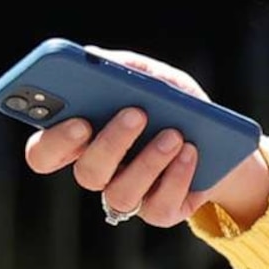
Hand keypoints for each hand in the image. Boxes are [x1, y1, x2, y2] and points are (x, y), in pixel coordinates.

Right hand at [20, 48, 268, 228]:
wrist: (224, 141)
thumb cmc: (177, 106)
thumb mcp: (160, 80)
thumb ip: (127, 69)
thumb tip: (95, 56)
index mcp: (84, 140)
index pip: (44, 152)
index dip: (55, 142)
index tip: (78, 121)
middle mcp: (100, 172)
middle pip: (86, 172)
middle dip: (110, 143)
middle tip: (136, 113)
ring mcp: (129, 195)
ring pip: (121, 193)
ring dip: (149, 161)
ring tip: (175, 134)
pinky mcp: (160, 211)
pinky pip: (159, 208)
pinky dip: (177, 177)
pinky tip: (191, 153)